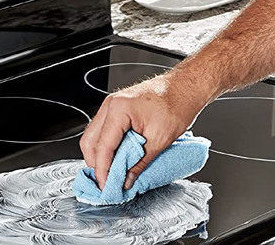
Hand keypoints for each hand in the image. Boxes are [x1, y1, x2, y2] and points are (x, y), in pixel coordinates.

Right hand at [79, 73, 206, 189]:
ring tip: (112, 173)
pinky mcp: (115, 109)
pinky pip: (102, 131)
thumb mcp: (160, 139)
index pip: (103, 146)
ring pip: (93, 136)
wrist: (185, 87)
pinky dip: (106, 147)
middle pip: (90, 141)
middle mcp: (110, 105)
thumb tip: (126, 179)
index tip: (106, 186)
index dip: (103, 169)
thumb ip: (140, 162)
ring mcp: (110, 106)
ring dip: (100, 156)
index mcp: (119, 109)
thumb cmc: (177, 105)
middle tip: (107, 182)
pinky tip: (116, 158)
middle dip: (96, 164)